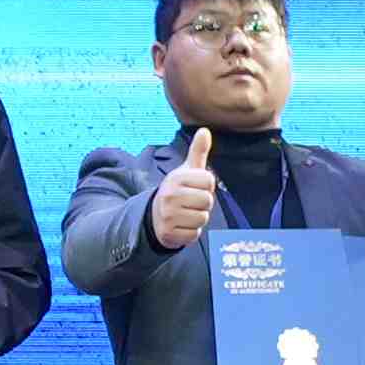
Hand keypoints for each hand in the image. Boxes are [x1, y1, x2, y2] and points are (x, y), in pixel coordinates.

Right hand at [150, 126, 218, 250]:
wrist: (155, 216)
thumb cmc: (178, 191)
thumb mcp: (186, 171)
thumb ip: (198, 152)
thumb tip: (205, 130)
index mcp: (176, 178)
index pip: (209, 181)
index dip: (206, 185)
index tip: (195, 187)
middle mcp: (170, 195)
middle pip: (208, 201)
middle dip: (203, 204)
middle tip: (191, 202)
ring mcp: (168, 215)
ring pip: (203, 218)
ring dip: (198, 218)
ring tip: (186, 213)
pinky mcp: (169, 233)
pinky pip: (195, 234)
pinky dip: (191, 232)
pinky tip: (182, 225)